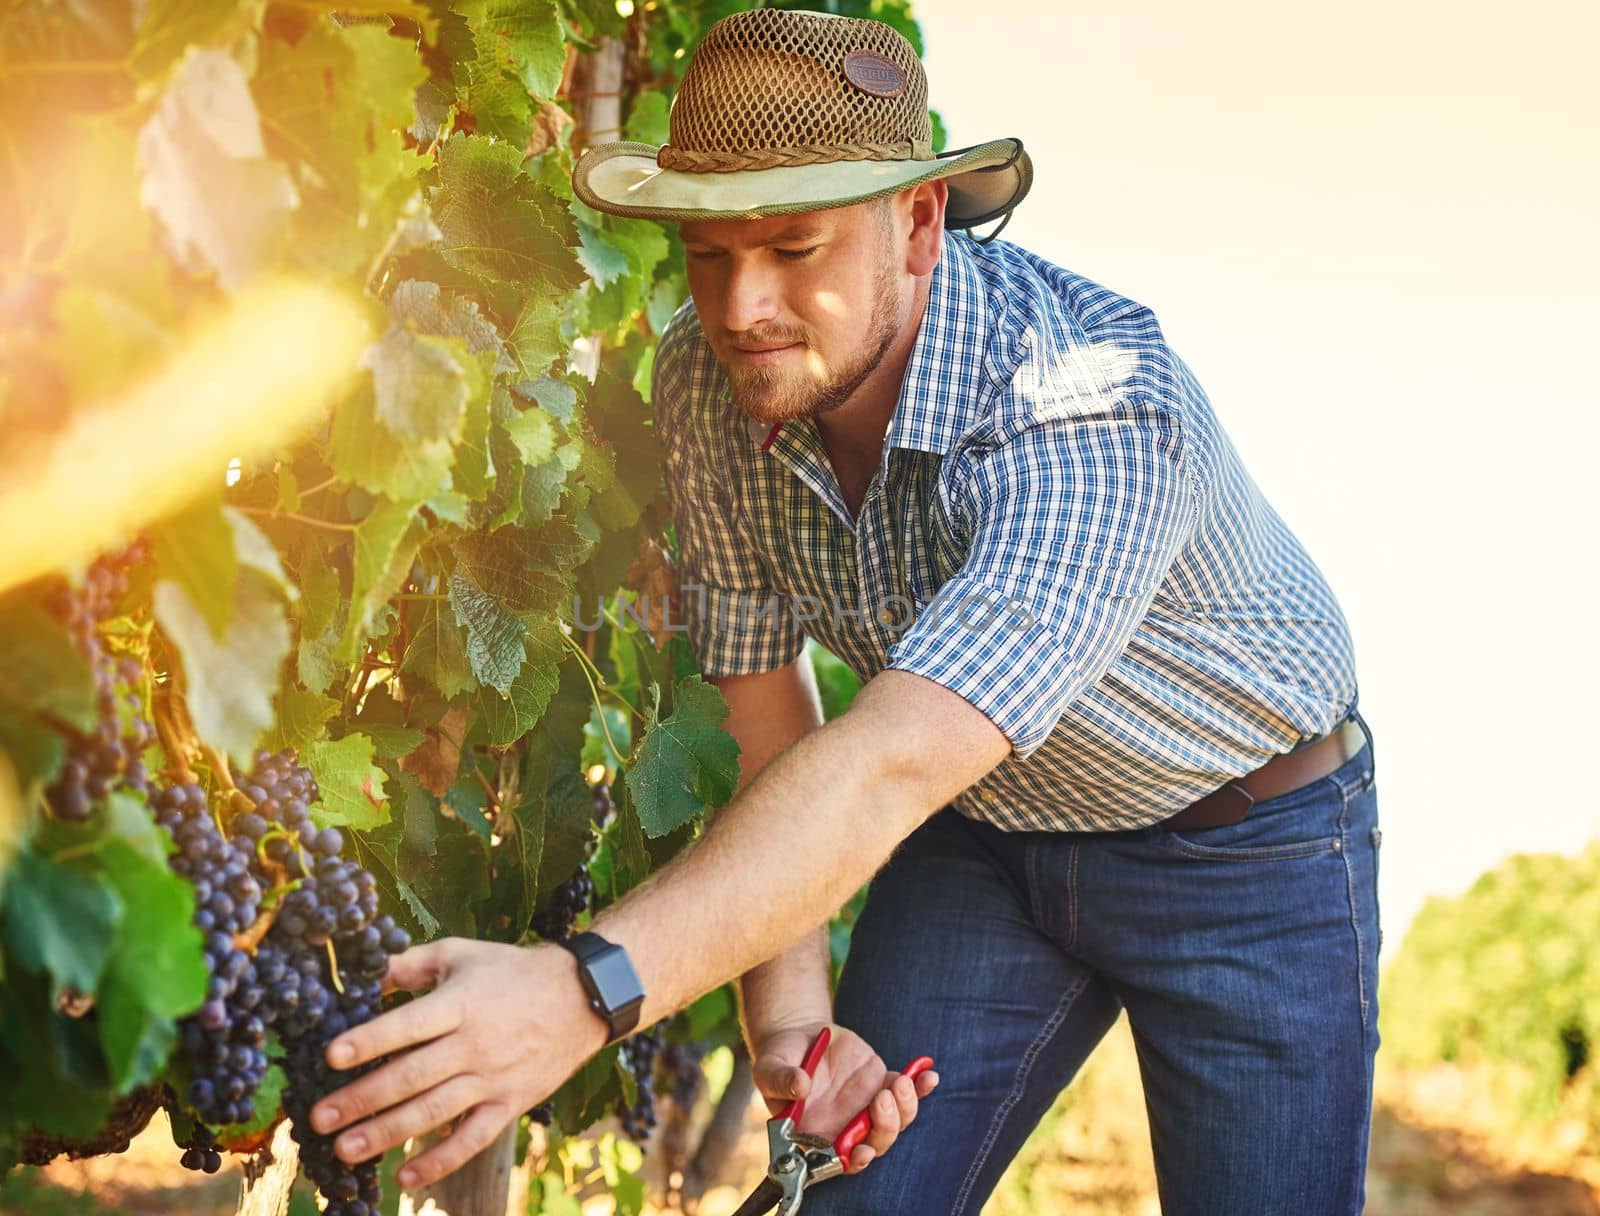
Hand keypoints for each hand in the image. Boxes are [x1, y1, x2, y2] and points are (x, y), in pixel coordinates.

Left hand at [307, 938, 607, 1189]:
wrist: (582, 997)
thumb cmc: (512, 971)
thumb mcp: (462, 954)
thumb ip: (412, 964)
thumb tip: (364, 972)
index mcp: (461, 1003)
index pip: (408, 1025)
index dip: (369, 1041)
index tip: (331, 1056)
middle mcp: (475, 1043)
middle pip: (411, 1076)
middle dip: (361, 1099)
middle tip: (318, 1117)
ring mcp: (493, 1078)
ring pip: (433, 1112)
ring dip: (386, 1134)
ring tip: (344, 1150)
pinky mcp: (510, 1104)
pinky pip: (472, 1139)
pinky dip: (439, 1161)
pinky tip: (405, 1178)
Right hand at [752, 1021, 939, 1172]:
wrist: (800, 1036)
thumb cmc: (780, 1060)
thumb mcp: (769, 1066)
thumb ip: (780, 1079)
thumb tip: (799, 1085)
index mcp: (816, 1133)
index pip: (838, 1159)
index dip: (854, 1160)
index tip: (864, 1150)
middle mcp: (845, 1127)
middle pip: (874, 1142)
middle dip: (885, 1127)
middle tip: (882, 1098)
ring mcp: (866, 1106)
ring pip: (895, 1122)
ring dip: (904, 1108)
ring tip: (901, 1083)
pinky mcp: (880, 1083)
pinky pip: (904, 1090)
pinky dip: (920, 1086)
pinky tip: (929, 1075)